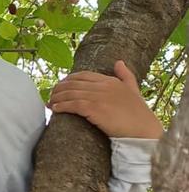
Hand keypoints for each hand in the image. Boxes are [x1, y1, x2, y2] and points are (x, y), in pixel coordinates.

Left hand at [48, 60, 163, 138]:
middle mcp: (103, 86)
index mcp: (110, 80)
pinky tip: (54, 109)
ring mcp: (98, 97)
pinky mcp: (94, 109)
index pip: (82, 75)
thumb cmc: (138, 114)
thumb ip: (126, 76)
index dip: (67, 80)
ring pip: (70, 93)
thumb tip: (119, 62)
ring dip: (56, 98)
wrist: (143, 130)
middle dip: (58, 89)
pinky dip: (61, 106)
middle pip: (73, 83)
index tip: (59, 87)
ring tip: (49, 103)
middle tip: (50, 96)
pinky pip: (73, 104)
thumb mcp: (133, 90)